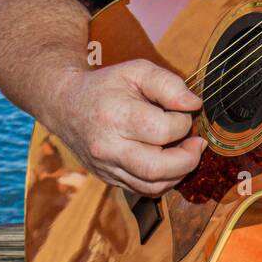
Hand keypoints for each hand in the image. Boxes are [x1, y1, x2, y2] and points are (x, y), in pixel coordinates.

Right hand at [47, 59, 206, 196]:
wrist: (65, 105)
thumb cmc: (106, 86)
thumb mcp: (137, 71)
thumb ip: (169, 84)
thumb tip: (194, 105)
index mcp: (115, 116)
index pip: (163, 131)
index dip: (184, 122)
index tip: (183, 112)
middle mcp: (108, 147)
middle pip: (157, 168)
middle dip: (189, 159)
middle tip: (197, 142)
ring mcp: (106, 167)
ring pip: (152, 186)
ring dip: (179, 172)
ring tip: (186, 152)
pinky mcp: (108, 179)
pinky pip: (144, 190)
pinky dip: (165, 180)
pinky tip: (170, 161)